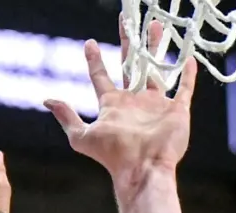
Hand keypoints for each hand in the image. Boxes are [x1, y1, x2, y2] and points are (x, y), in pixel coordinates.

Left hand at [46, 21, 195, 193]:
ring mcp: (156, 106)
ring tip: (155, 25)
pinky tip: (189, 58)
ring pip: (157, 69)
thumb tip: (47, 99)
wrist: (142, 170)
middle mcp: (134, 102)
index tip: (89, 44)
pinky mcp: (176, 111)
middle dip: (129, 43)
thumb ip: (67, 118)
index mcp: (113, 105)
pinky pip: (184, 89)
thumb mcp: (82, 137)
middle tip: (127, 20)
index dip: (94, 61)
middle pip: (130, 66)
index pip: (101, 78)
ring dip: (156, 47)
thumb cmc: (112, 155)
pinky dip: (188, 75)